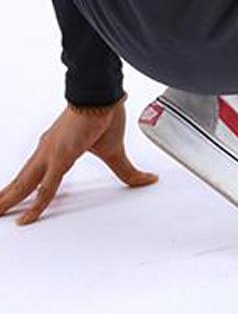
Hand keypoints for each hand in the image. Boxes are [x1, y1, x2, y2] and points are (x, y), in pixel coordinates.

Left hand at [0, 99, 157, 225]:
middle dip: (7, 198)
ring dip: (9, 201)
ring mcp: (50, 154)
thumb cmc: (105, 113)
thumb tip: (147, 179)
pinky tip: (26, 219)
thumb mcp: (115, 151)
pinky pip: (45, 188)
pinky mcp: (60, 157)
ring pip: (25, 186)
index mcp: (57, 148)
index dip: (24, 190)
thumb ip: (127, 171)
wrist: (103, 95)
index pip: (36, 175)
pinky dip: (36, 205)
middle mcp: (48, 151)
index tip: (13, 202)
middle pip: (22, 181)